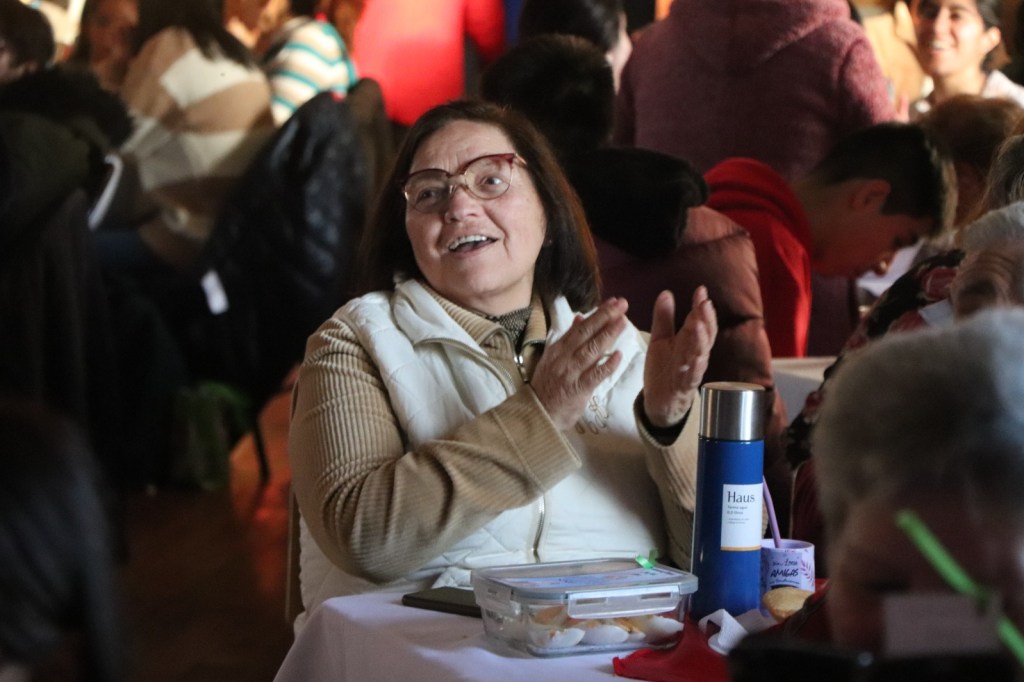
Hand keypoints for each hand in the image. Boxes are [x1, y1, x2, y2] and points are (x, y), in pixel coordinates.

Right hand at [532, 297, 628, 430]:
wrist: (537, 412)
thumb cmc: (548, 385)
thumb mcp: (554, 358)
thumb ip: (569, 339)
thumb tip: (580, 319)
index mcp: (558, 348)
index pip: (580, 327)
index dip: (598, 313)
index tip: (613, 302)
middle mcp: (564, 357)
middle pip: (586, 333)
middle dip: (605, 317)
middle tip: (622, 304)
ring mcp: (571, 372)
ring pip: (591, 350)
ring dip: (608, 335)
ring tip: (623, 322)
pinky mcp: (578, 389)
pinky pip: (595, 375)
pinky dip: (607, 365)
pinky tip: (619, 355)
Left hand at [643, 287, 716, 427]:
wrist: (659, 401)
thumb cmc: (664, 368)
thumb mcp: (660, 340)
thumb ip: (664, 318)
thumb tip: (667, 293)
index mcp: (689, 341)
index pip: (699, 320)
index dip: (700, 306)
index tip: (701, 290)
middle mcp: (694, 354)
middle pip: (705, 335)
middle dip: (706, 319)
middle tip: (706, 303)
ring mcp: (691, 370)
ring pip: (700, 353)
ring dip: (701, 340)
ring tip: (700, 325)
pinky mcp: (684, 386)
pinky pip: (692, 375)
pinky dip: (695, 366)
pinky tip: (697, 358)